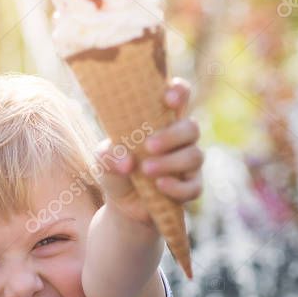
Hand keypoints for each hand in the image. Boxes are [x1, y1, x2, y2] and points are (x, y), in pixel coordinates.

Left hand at [94, 77, 203, 225]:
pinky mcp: (191, 186)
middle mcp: (180, 138)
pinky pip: (193, 186)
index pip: (179, 97)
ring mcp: (188, 162)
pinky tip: (160, 187)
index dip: (179, 92)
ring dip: (170, 163)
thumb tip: (127, 162)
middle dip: (171, 136)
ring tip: (146, 171)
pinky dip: (177, 187)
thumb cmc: (116, 170)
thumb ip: (108, 155)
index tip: (168, 98)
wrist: (122, 205)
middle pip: (191, 127)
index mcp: (161, 121)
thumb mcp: (103, 160)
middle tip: (148, 146)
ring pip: (194, 156)